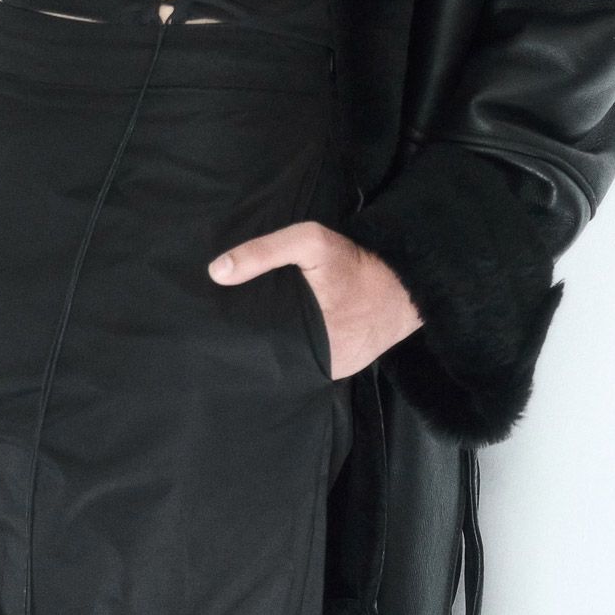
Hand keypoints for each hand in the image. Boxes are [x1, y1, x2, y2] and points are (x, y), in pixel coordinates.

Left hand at [208, 222, 423, 380]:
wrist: (405, 288)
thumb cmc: (354, 264)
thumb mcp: (311, 243)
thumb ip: (265, 252)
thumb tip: (216, 271)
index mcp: (296, 340)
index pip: (249, 343)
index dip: (230, 332)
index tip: (210, 318)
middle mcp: (309, 364)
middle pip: (262, 355)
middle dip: (244, 340)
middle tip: (221, 323)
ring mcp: (323, 372)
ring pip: (282, 362)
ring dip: (267, 348)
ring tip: (241, 330)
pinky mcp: (335, 370)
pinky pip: (304, 363)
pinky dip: (290, 351)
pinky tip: (278, 335)